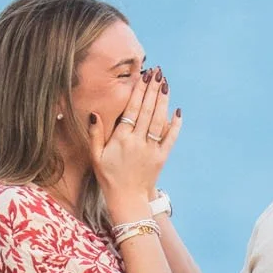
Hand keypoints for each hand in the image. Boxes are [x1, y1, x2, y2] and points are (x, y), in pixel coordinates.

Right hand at [87, 67, 180, 220]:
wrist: (127, 199)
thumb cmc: (109, 176)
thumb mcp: (96, 156)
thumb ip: (95, 134)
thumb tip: (94, 113)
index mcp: (121, 139)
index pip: (131, 110)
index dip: (138, 92)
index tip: (143, 77)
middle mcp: (137, 142)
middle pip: (146, 111)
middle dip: (152, 90)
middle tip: (158, 72)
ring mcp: (151, 150)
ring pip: (158, 121)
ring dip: (163, 102)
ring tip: (165, 84)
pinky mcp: (161, 158)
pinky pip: (170, 139)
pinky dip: (175, 125)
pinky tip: (177, 111)